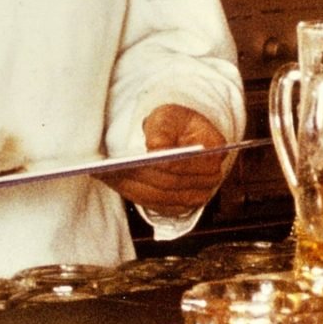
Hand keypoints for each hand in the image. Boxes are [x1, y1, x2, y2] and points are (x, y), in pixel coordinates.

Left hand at [115, 106, 234, 216]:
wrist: (179, 136)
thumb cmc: (174, 123)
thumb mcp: (168, 117)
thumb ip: (163, 131)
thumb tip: (155, 149)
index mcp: (213, 150)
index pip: (184, 163)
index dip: (161, 164)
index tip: (136, 162)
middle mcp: (210, 178)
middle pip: (171, 184)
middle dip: (141, 178)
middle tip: (113, 170)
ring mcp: (198, 195)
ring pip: (161, 198)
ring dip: (134, 189)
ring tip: (109, 178)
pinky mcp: (181, 205)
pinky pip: (157, 206)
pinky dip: (135, 196)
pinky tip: (116, 184)